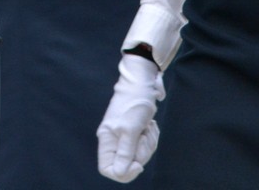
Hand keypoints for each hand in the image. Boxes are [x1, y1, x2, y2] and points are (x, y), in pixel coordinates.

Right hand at [96, 53, 164, 182]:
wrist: (142, 84)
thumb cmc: (134, 104)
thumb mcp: (130, 130)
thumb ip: (125, 152)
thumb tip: (120, 173)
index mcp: (107, 140)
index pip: (108, 169)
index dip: (123, 172)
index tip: (137, 164)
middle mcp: (114, 141)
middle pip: (128, 164)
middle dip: (141, 152)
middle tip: (143, 135)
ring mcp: (125, 137)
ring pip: (139, 155)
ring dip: (148, 143)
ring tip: (147, 127)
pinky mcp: (136, 133)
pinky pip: (146, 146)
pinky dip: (151, 137)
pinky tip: (149, 125)